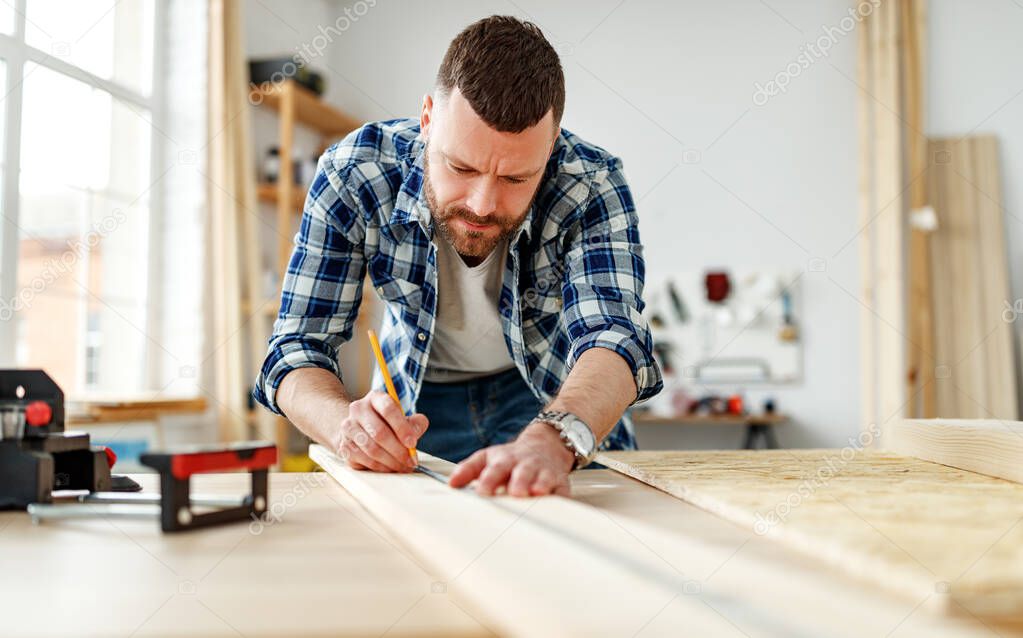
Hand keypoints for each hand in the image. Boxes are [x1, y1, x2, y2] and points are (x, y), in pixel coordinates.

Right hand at [337, 391, 428, 472]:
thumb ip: (415, 423)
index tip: (412, 443)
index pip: (388, 408)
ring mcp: (348, 427)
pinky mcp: (344, 445)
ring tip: (403, 467)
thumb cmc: (386, 423)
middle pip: (379, 432)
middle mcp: (358, 409)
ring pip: (371, 449)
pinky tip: (390, 468)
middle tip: (410, 461)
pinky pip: (364, 460)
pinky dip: (380, 467)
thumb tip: (415, 433)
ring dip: (391, 461)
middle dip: (398, 450)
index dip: (402, 427)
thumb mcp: (403, 417)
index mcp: (375, 397)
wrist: (359, 428)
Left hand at [449, 421, 574, 495]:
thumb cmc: (511, 458)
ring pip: (543, 479)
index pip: (495, 469)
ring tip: (536, 493)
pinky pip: (562, 490)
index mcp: (505, 460)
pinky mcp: (560, 481)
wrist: (544, 446)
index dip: (489, 480)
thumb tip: (451, 483)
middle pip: (521, 473)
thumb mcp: (487, 457)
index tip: (482, 492)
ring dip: (540, 486)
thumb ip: (468, 469)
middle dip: (519, 482)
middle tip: (514, 493)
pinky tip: (558, 504)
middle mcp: (525, 465)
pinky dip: (561, 497)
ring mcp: (543, 472)